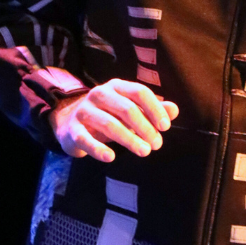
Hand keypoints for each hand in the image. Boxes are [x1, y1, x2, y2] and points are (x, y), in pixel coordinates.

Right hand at [49, 78, 178, 162]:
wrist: (70, 124)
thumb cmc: (108, 116)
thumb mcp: (131, 110)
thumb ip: (153, 109)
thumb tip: (175, 110)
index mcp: (117, 87)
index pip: (140, 92)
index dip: (154, 109)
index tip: (165, 127)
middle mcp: (99, 94)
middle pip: (127, 108)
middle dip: (145, 127)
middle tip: (157, 144)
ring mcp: (84, 111)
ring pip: (109, 124)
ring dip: (129, 139)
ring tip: (144, 152)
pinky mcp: (72, 129)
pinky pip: (86, 139)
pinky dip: (98, 149)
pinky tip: (111, 157)